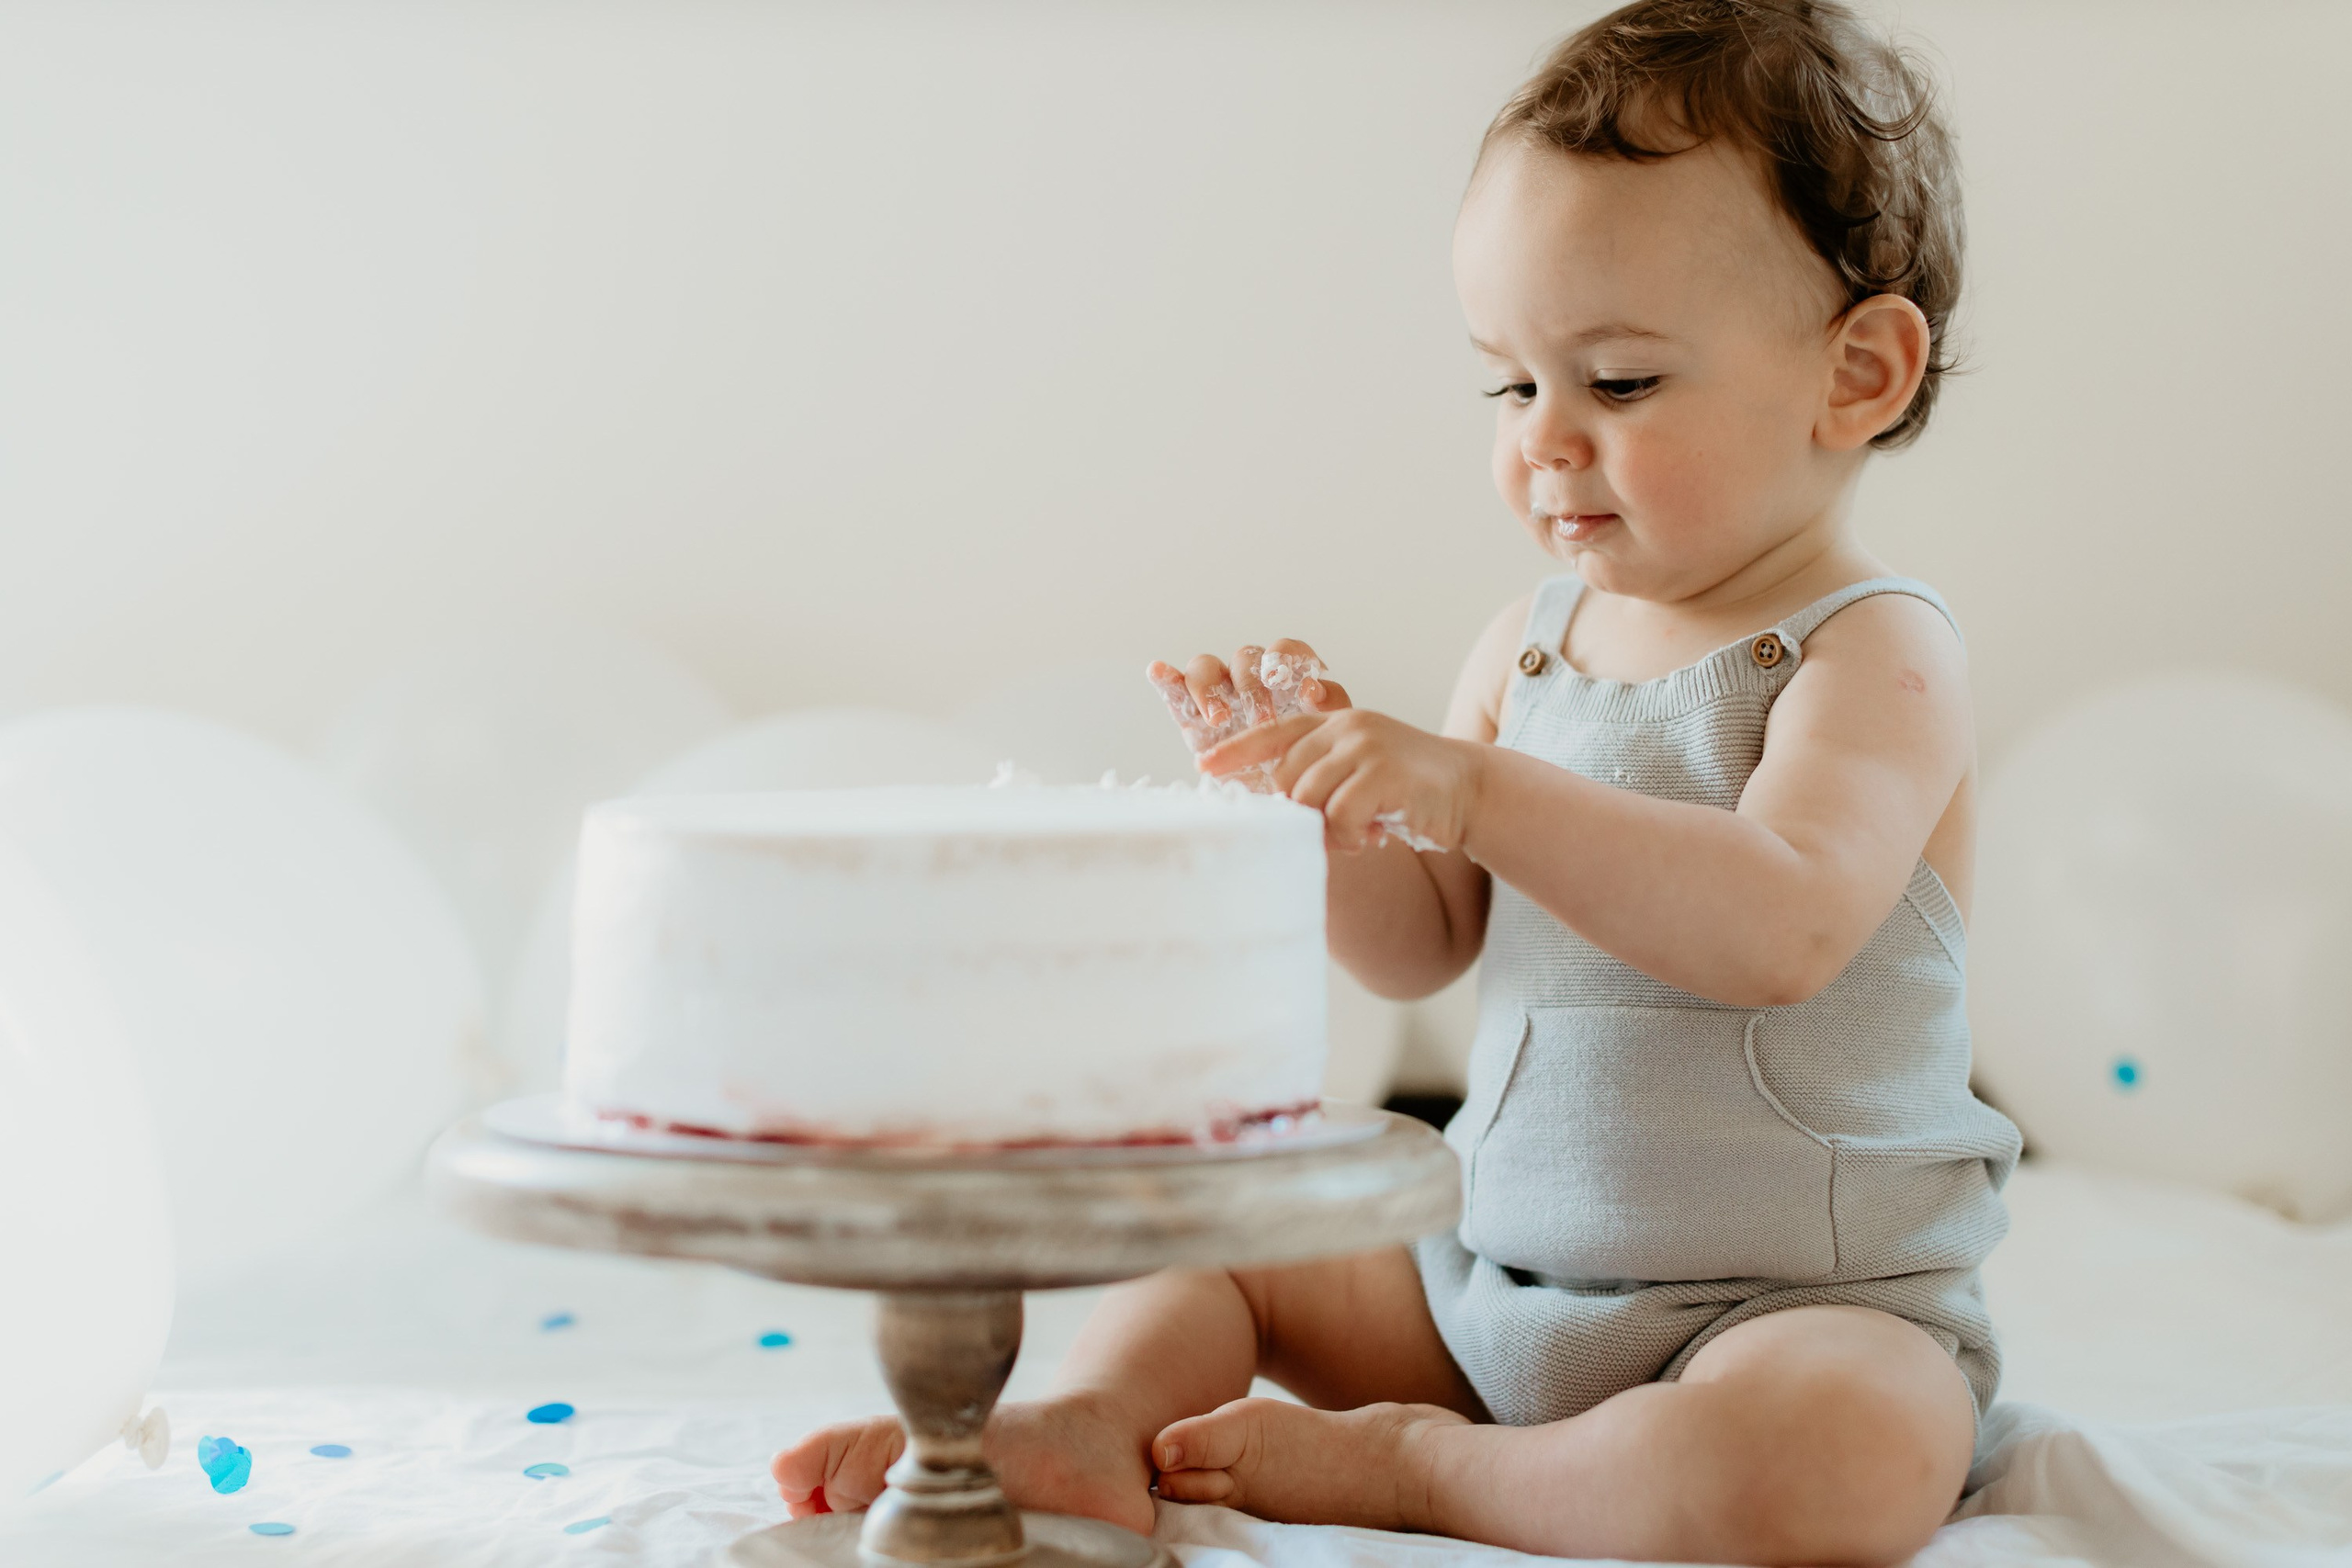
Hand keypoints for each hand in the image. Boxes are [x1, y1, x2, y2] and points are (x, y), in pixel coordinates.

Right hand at [1145, 640, 1349, 756]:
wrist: (1280, 801)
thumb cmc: (1306, 764)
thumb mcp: (1326, 739)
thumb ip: (1331, 710)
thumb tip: (1319, 691)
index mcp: (1286, 677)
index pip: (1286, 651)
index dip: (1293, 663)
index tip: (1304, 695)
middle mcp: (1249, 679)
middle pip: (1245, 658)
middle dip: (1253, 687)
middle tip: (1263, 720)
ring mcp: (1216, 694)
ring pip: (1206, 666)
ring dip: (1210, 688)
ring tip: (1219, 720)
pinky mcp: (1189, 714)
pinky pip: (1174, 688)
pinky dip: (1165, 677)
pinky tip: (1160, 671)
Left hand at [1200, 708, 1479, 853]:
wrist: (1471, 789)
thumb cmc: (1409, 790)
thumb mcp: (1362, 772)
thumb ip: (1324, 778)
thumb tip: (1278, 810)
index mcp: (1337, 723)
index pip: (1275, 732)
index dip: (1237, 750)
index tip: (1204, 767)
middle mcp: (1348, 728)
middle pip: (1286, 777)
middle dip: (1300, 813)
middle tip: (1334, 832)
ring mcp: (1365, 746)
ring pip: (1308, 798)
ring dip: (1328, 829)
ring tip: (1358, 834)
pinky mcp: (1382, 772)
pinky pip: (1339, 815)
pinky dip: (1351, 835)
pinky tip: (1375, 835)